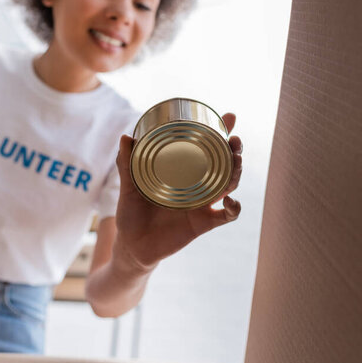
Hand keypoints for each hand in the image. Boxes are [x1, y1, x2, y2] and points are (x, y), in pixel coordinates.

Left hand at [114, 113, 242, 269]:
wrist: (132, 246)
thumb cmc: (131, 214)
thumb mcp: (128, 187)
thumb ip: (127, 165)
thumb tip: (126, 137)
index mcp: (181, 173)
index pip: (205, 149)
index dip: (220, 133)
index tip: (228, 117)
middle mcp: (196, 185)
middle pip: (224, 164)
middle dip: (234, 150)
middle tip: (234, 140)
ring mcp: (201, 204)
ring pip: (229, 185)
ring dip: (237, 172)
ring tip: (236, 160)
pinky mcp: (203, 223)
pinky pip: (226, 216)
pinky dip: (233, 209)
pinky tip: (231, 200)